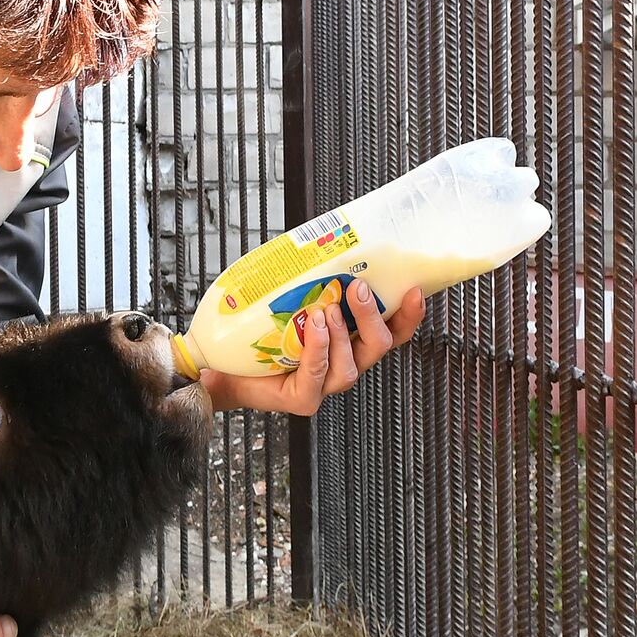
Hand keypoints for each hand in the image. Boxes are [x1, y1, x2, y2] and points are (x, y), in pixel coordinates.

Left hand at [201, 280, 425, 415]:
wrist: (222, 363)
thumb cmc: (258, 330)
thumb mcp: (291, 298)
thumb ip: (312, 277)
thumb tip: (321, 237)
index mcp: (349, 341)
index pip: (391, 331)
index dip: (407, 315)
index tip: (414, 290)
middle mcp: (343, 363)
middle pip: (378, 346)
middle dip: (372, 316)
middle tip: (358, 289)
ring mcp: (324, 385)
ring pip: (351, 366)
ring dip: (342, 335)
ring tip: (325, 310)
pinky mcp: (302, 399)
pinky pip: (318, 376)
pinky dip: (318, 350)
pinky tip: (313, 330)